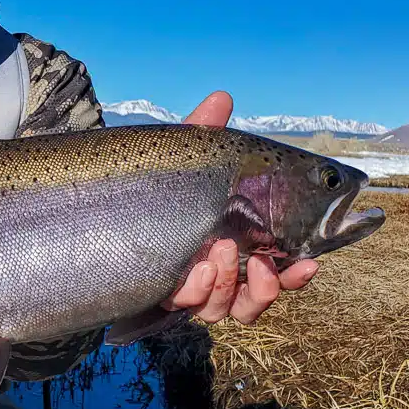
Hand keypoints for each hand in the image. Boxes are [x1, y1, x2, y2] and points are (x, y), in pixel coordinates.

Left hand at [160, 91, 318, 324]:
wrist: (99, 202)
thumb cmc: (153, 180)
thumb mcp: (180, 156)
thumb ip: (202, 132)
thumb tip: (222, 98)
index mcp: (235, 245)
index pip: (276, 272)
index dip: (295, 276)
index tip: (309, 265)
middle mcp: (215, 273)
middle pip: (254, 302)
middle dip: (265, 289)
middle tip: (261, 263)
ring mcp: (187, 287)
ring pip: (223, 310)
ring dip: (227, 285)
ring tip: (220, 251)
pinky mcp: (160, 295)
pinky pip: (186, 308)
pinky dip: (196, 292)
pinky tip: (196, 270)